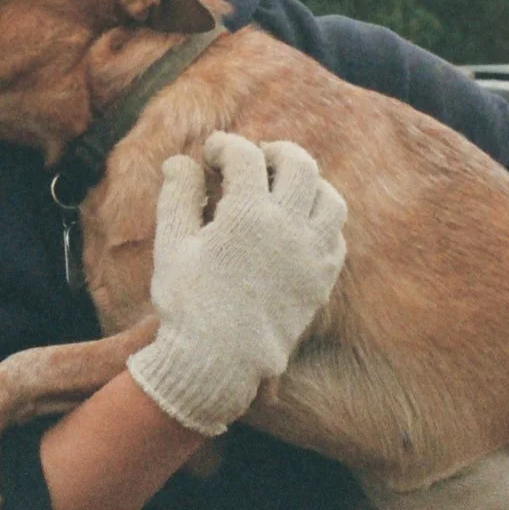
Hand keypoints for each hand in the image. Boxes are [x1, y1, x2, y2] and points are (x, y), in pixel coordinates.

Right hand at [125, 131, 346, 436]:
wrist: (219, 363)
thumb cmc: (188, 303)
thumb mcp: (172, 245)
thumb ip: (178, 195)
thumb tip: (181, 161)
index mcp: (247, 213)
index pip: (244, 155)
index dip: (225, 146)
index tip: (211, 153)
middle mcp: (288, 226)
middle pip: (298, 164)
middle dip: (274, 152)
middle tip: (255, 157)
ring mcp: (311, 254)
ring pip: (329, 197)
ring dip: (308, 182)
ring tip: (285, 186)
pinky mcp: (322, 280)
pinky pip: (336, 235)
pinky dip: (321, 219)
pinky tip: (299, 224)